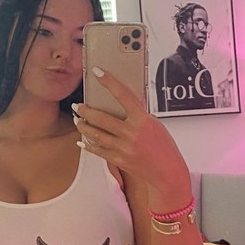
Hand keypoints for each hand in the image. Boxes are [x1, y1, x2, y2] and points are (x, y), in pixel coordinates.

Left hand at [74, 69, 189, 195]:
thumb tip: (121, 106)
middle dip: (85, 110)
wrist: (167, 172)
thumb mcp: (155, 125)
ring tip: (77, 120)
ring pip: (95, 134)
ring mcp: (123, 147)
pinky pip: (98, 150)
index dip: (109, 81)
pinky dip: (88, 145)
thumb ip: (138, 116)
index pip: (123, 94)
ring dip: (83, 125)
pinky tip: (82, 140)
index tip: (97, 72)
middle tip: (77, 105)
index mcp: (143, 120)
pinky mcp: (118, 160)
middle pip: (101, 118)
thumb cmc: (164, 147)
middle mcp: (131, 133)